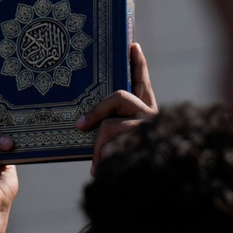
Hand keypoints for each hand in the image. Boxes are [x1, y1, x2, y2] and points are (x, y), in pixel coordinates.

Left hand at [76, 43, 157, 174]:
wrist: (146, 188)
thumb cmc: (126, 167)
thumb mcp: (114, 144)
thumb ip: (107, 127)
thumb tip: (82, 124)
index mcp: (147, 111)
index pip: (142, 82)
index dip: (138, 63)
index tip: (132, 44)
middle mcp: (152, 115)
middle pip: (120, 97)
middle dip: (98, 112)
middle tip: (80, 127)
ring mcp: (149, 126)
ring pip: (111, 126)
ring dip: (99, 146)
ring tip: (96, 167)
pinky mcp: (143, 138)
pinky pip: (110, 140)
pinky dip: (100, 157)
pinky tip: (98, 172)